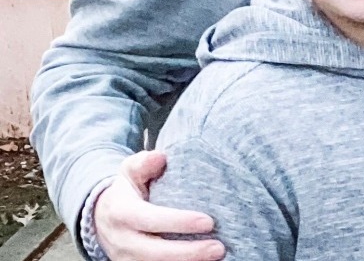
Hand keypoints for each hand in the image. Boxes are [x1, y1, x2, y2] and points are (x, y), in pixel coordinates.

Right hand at [94, 151, 224, 260]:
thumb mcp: (129, 171)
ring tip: (217, 257)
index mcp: (122, 213)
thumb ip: (143, 163)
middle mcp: (122, 241)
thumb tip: (160, 157)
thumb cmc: (126, 191)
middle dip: (189, 253)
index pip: (151, 220)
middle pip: (155, 253)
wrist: (100, 217)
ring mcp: (126, 259)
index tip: (208, 222)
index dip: (179, 222)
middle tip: (219, 248)